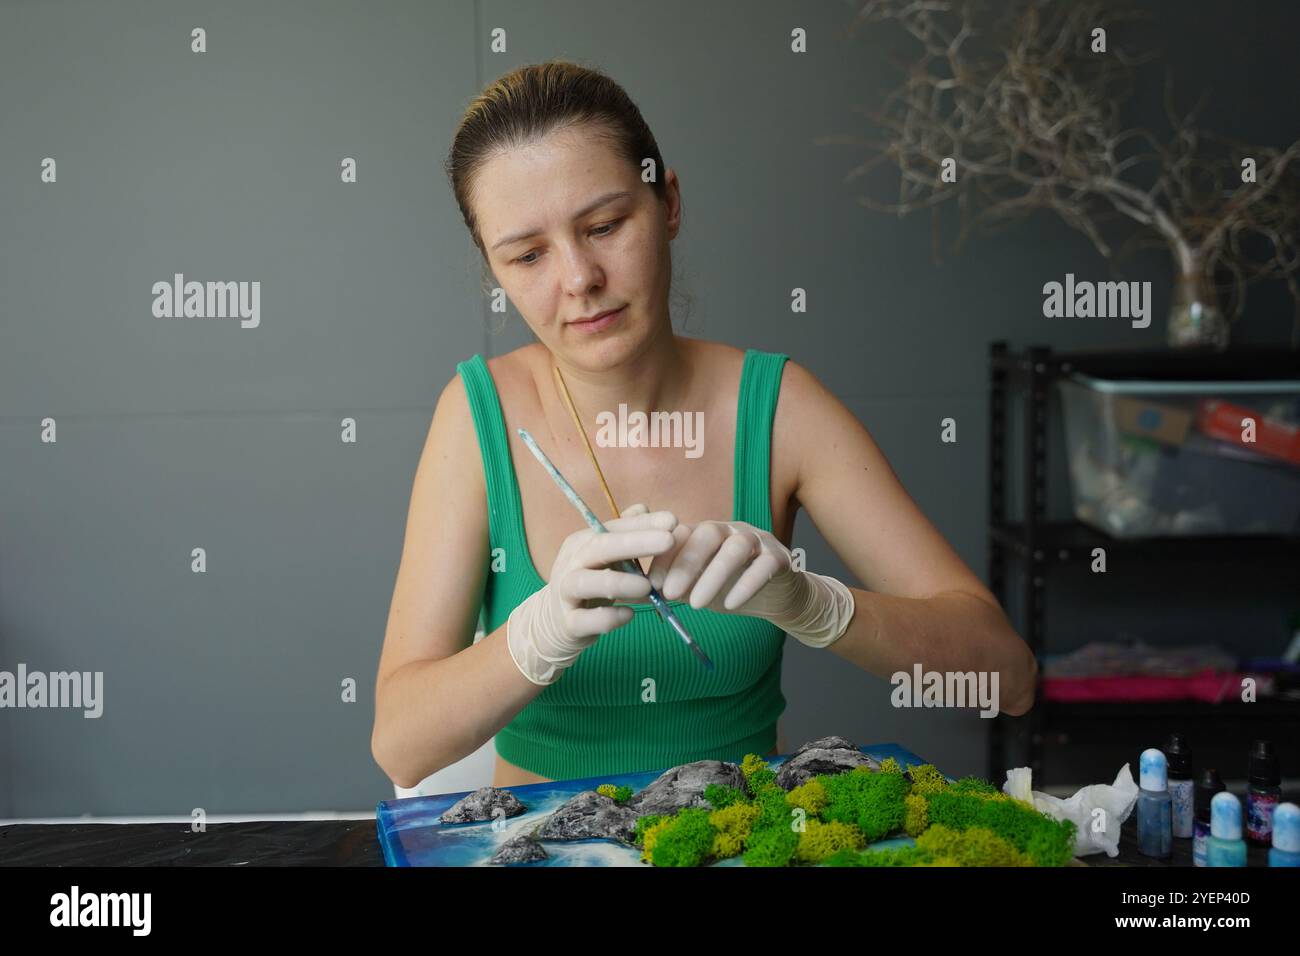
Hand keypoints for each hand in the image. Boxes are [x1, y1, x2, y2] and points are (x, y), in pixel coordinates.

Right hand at [506, 503, 676, 684]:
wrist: (554, 622)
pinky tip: (628, 615)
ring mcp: (566, 593)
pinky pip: (585, 619)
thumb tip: (644, 507)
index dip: (643, 524)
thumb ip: (624, 534)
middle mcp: (571, 563)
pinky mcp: (568, 623)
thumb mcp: (605, 557)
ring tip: (647, 586)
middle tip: (669, 540)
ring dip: (619, 582)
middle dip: (636, 543)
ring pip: (588, 583)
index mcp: (582, 543)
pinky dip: (608, 618)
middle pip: (600, 548)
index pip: (613, 528)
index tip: (674, 521)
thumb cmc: (589, 582)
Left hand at [646, 519, 854, 648]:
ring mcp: (758, 541)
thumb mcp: (695, 588)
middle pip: (707, 533)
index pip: (681, 533)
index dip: (665, 557)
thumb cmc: (730, 589)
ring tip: (696, 605)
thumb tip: (628, 593)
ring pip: (736, 547)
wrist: (777, 598)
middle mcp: (731, 530)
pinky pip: (765, 565)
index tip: (651, 585)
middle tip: (670, 593)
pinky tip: (732, 605)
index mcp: (706, 534)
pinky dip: (747, 583)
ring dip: (713, 575)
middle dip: (686, 563)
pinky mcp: (781, 557)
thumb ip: (666, 587)